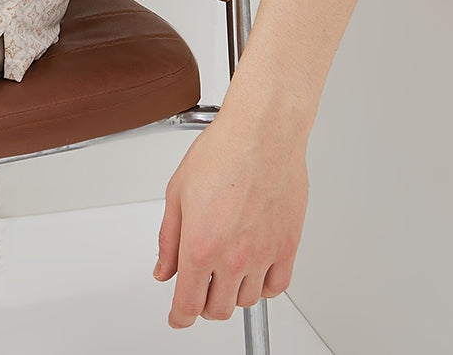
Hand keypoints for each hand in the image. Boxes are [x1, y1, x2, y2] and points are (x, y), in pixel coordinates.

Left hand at [153, 107, 308, 327]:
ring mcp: (263, 255)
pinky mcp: (288, 246)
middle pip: (218, 309)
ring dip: (233, 293)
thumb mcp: (177, 193)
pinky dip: (264, 287)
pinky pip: (277, 286)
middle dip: (204, 304)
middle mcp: (233, 257)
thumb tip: (164, 270)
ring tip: (226, 270)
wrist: (262, 133)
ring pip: (247, 300)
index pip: (188, 305)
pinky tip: (255, 271)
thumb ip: (169, 239)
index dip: (180, 318)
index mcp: (200, 245)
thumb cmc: (221, 152)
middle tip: (200, 287)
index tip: (177, 319)